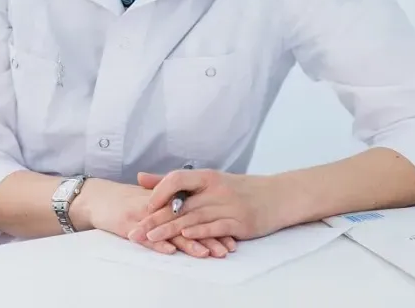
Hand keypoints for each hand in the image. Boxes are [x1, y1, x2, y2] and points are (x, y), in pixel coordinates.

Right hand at [75, 178, 232, 257]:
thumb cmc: (126, 200)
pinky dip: (157, 244)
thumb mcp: (152, 200)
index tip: (231, 238)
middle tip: (226, 250)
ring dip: (187, 243)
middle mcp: (158, 207)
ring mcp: (142, 216)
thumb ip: (174, 206)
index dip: (213, 225)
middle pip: (187, 223)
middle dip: (208, 237)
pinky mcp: (128, 224)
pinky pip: (144, 236)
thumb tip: (202, 220)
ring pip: (169, 230)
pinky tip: (170, 251)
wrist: (97, 197)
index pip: (194, 214)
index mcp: (166, 201)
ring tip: (206, 254)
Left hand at [130, 170, 287, 244]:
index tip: (145, 206)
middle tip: (136, 230)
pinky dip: (200, 232)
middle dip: (156, 218)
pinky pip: (217, 227)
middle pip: (181, 204)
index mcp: (207, 177)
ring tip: (152, 238)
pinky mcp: (241, 222)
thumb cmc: (239, 189)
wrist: (278, 196)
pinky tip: (186, 237)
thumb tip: (140, 178)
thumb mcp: (207, 180)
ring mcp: (229, 206)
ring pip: (195, 217)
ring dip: (171, 229)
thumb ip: (172, 181)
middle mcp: (217, 189)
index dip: (159, 192)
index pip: (177, 179)